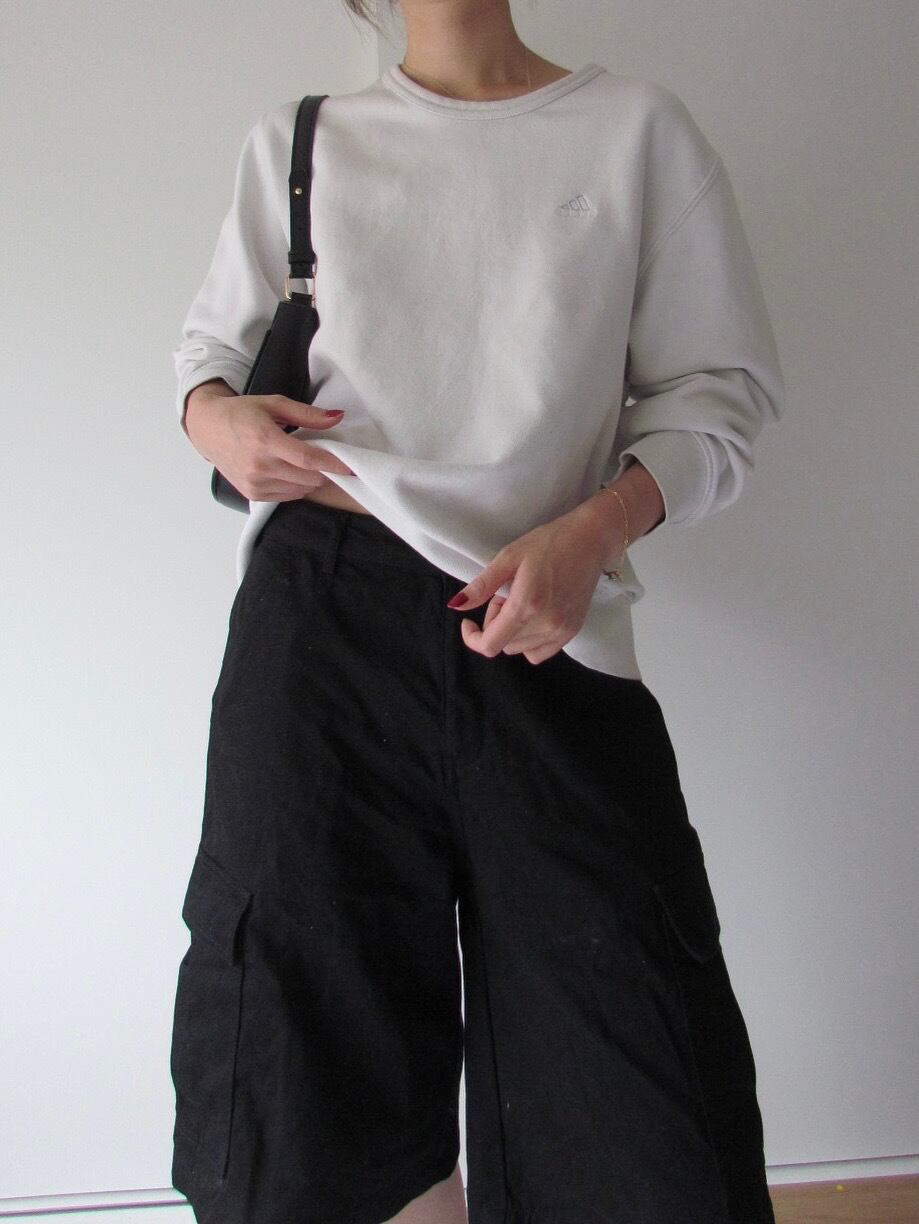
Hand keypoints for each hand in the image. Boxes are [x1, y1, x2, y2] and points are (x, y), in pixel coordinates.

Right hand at [185, 388, 354, 499]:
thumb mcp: (274, 404)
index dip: (332, 465)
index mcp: (265, 440)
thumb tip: (337, 417)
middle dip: (323, 471)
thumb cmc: (241, 413)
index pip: (307, 459)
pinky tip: (288, 471)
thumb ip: (307, 413)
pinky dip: (295, 486)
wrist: (207, 429)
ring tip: (301, 462)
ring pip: (300, 490)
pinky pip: (287, 496)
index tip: (351, 468)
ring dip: (309, 479)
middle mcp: (259, 466)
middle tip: (322, 457)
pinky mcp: (252, 494)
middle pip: (308, 478)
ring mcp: (255, 483)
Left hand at [446, 504, 616, 664]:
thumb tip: (456, 606)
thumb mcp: (509, 557)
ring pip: (520, 649)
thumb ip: (482, 586)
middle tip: (505, 594)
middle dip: (496, 624)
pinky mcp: (572, 631)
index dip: (472, 638)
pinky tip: (534, 617)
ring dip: (513, 631)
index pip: (490, 644)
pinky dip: (530, 641)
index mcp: (527, 605)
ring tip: (522, 601)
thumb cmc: (548, 542)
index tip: (468, 623)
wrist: (590, 540)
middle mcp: (546, 624)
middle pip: (504, 645)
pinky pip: (540, 652)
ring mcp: (562, 631)